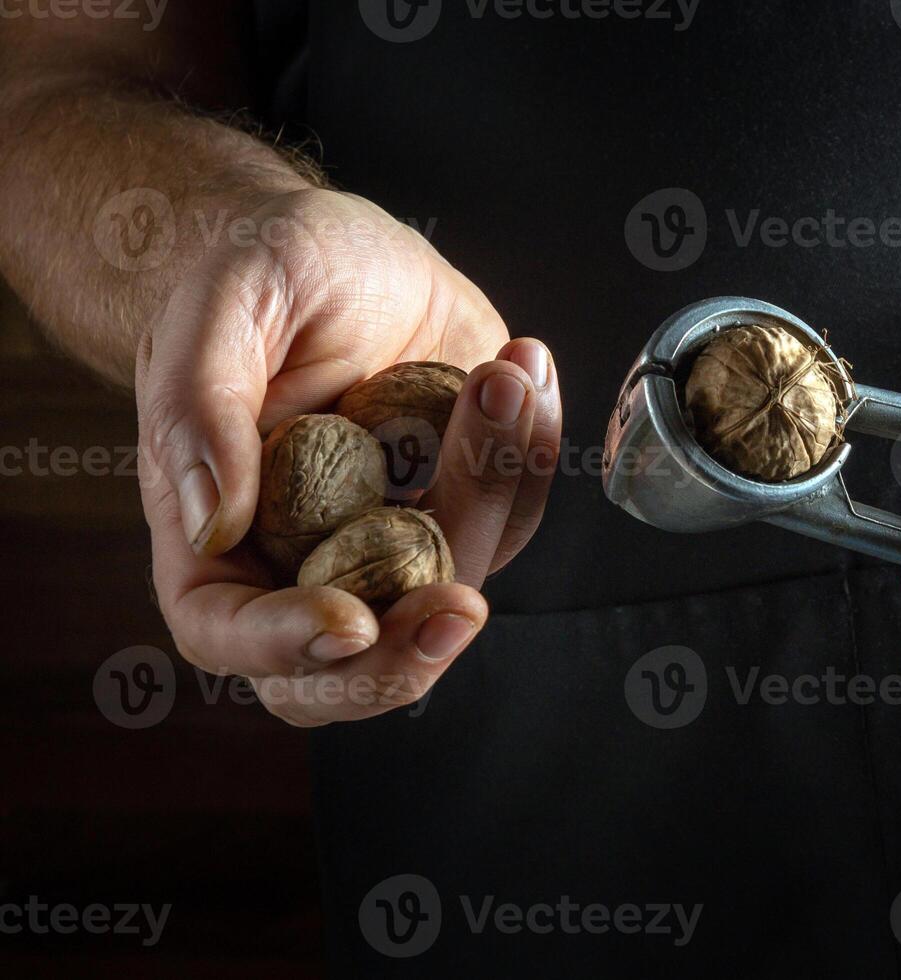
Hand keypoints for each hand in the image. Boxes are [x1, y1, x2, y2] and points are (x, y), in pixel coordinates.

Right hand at [135, 189, 561, 725]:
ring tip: (503, 379)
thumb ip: (200, 408)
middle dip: (413, 644)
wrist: (335, 248)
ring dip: (493, 494)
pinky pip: (513, 512)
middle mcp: (305, 553)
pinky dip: (531, 454)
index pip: (229, 631)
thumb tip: (209, 521)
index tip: (351, 620)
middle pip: (356, 660)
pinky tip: (523, 370)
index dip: (285, 644)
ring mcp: (393, 533)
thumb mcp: (220, 307)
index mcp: (215, 533)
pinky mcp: (462, 497)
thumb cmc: (254, 273)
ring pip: (456, 579)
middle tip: (462, 606)